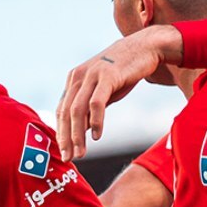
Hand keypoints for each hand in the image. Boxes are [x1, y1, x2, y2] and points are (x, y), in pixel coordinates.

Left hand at [56, 26, 181, 160]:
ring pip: (77, 110)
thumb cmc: (123, 72)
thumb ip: (90, 108)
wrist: (144, 48)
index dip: (61, 132)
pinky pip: (96, 103)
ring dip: (77, 134)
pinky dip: (96, 121)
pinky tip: (97, 136)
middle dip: (66, 138)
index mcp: (73, 80)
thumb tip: (81, 130)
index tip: (63, 152)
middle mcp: (78, 77)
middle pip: (66, 112)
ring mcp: (91, 75)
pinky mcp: (106, 76)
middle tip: (69, 158)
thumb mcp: (103, 92)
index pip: (61, 110)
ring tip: (81, 153)